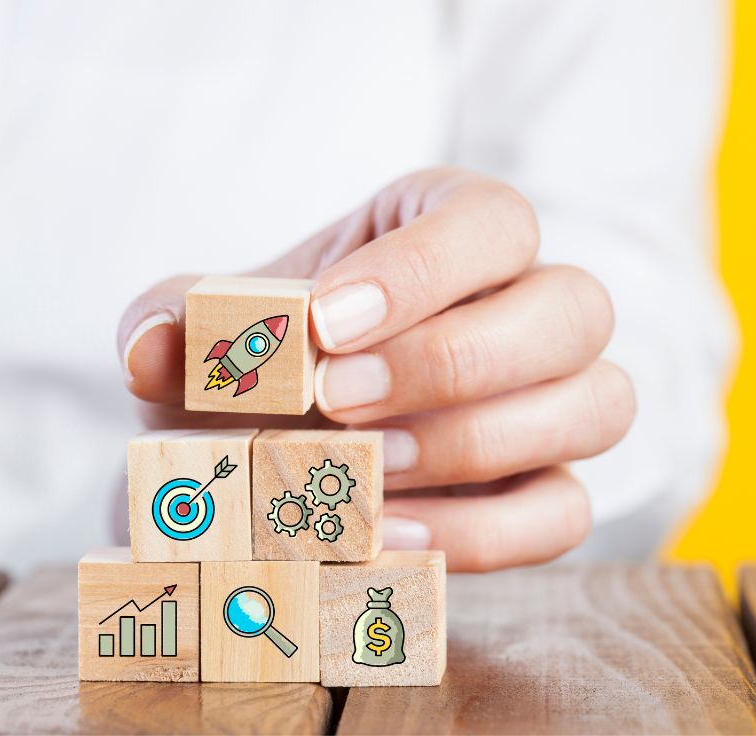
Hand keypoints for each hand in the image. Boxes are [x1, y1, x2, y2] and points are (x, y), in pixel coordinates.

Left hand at [118, 168, 634, 569]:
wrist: (268, 463)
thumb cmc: (260, 375)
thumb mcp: (208, 336)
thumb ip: (178, 318)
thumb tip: (155, 345)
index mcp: (457, 233)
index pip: (495, 221)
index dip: (425, 269)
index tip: (324, 323)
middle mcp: (531, 309)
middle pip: (576, 307)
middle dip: (455, 359)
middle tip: (337, 401)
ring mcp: (557, 404)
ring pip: (599, 404)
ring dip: (476, 442)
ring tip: (362, 469)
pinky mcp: (550, 493)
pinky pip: (567, 512)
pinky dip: (481, 533)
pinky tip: (384, 531)